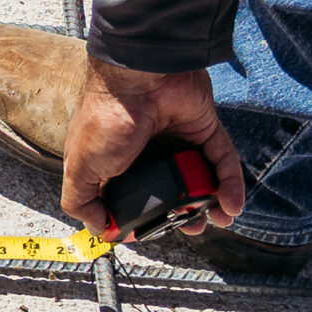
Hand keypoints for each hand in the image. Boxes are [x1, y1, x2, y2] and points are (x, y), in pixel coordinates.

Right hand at [60, 59, 246, 237]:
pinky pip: (222, 160)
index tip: (152, 233)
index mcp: (117, 164)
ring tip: (218, 220)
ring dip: (212, 203)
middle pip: (172, 191)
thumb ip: (81, 202)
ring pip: (200, 178)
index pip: (134, 198)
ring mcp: (178, 141)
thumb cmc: (105, 120)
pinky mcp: (204, 129)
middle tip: (191, 228)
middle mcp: (149, 154)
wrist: (138, 79)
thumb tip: (100, 229)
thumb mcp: (79, 169)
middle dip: (184, 214)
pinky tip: (232, 205)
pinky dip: (230, 183)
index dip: (144, 217)